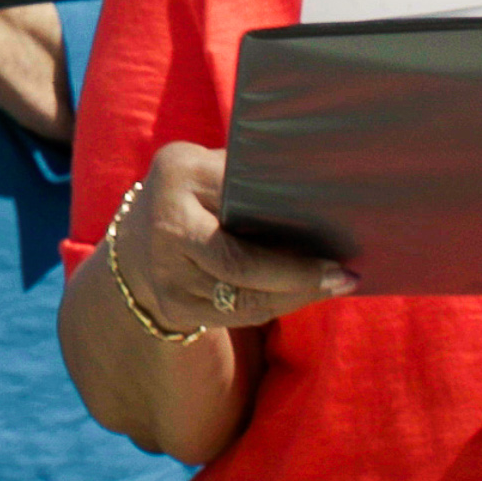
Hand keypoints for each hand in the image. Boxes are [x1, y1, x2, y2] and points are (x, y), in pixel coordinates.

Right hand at [112, 143, 357, 329]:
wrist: (137, 233)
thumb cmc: (194, 189)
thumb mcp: (210, 163)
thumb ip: (248, 173)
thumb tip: (319, 189)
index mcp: (177, 178)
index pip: (237, 209)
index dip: (284, 235)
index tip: (333, 247)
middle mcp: (165, 229)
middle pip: (240, 269)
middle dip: (299, 277)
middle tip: (344, 277)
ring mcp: (166, 276)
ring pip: (243, 301)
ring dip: (295, 296)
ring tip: (333, 286)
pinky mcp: (174, 308)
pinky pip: (235, 317)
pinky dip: (273, 307)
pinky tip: (301, 295)